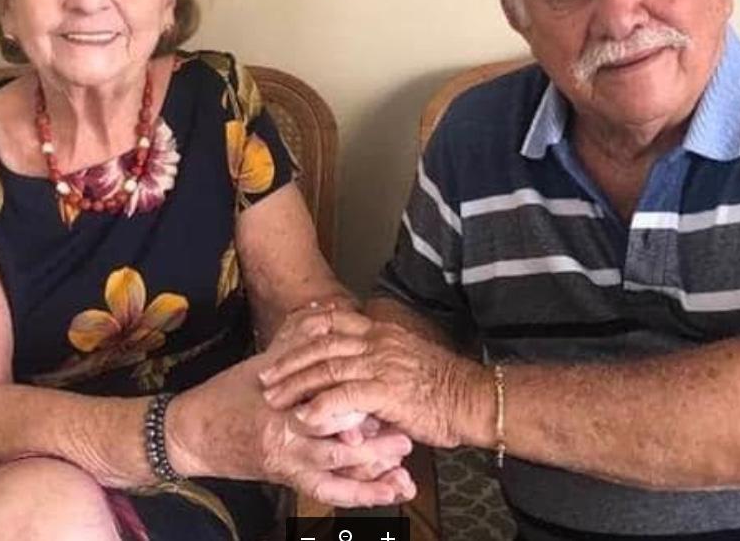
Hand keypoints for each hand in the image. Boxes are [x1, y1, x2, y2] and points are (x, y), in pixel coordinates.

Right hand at [167, 352, 415, 506]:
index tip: (385, 397)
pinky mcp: (286, 479)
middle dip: (373, 446)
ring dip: (371, 475)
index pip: (324, 404)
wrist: (192, 434)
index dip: (356, 403)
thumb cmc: (227, 395)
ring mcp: (285, 462)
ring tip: (403, 477)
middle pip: (335, 445)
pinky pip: (327, 491)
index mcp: (280, 404)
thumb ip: (297, 339)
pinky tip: (383, 496)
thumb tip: (325, 307)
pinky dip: (357, 494)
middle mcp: (284, 437)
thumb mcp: (263, 364)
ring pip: (334, 473)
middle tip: (406, 439)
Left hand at [258, 317, 486, 448]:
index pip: (335, 321)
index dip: (305, 330)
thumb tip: (357, 375)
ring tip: (274, 398)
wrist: (473, 398)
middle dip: (290, 360)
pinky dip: (321, 407)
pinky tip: (305, 417)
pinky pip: (344, 396)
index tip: (284, 339)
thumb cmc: (444, 387)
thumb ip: (379, 366)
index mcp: (383, 332)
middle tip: (266, 375)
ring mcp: (381, 364)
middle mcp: (378, 342)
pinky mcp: (386, 390)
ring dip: (296, 383)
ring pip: (327, 367)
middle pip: (322, 344)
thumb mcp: (408, 364)